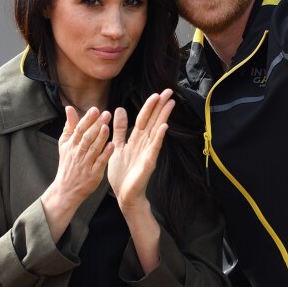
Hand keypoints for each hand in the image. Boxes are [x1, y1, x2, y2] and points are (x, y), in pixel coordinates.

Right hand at [41, 106, 112, 241]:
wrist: (66, 190)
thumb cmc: (68, 164)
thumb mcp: (64, 145)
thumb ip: (69, 126)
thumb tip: (69, 108)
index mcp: (71, 145)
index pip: (79, 129)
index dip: (87, 119)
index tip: (95, 109)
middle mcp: (78, 153)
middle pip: (87, 137)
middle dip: (96, 125)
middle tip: (106, 114)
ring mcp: (86, 164)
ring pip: (93, 149)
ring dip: (100, 138)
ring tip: (107, 127)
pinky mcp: (93, 174)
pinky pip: (100, 163)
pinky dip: (105, 154)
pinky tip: (112, 146)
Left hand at [108, 89, 174, 215]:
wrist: (125, 195)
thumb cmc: (122, 173)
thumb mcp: (117, 146)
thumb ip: (119, 129)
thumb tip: (119, 109)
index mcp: (136, 139)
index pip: (144, 118)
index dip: (150, 106)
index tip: (157, 93)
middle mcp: (144, 143)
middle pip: (153, 121)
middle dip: (160, 106)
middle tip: (169, 91)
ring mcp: (148, 152)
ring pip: (156, 130)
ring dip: (162, 117)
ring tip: (170, 103)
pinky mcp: (148, 163)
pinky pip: (154, 148)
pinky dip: (158, 137)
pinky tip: (163, 127)